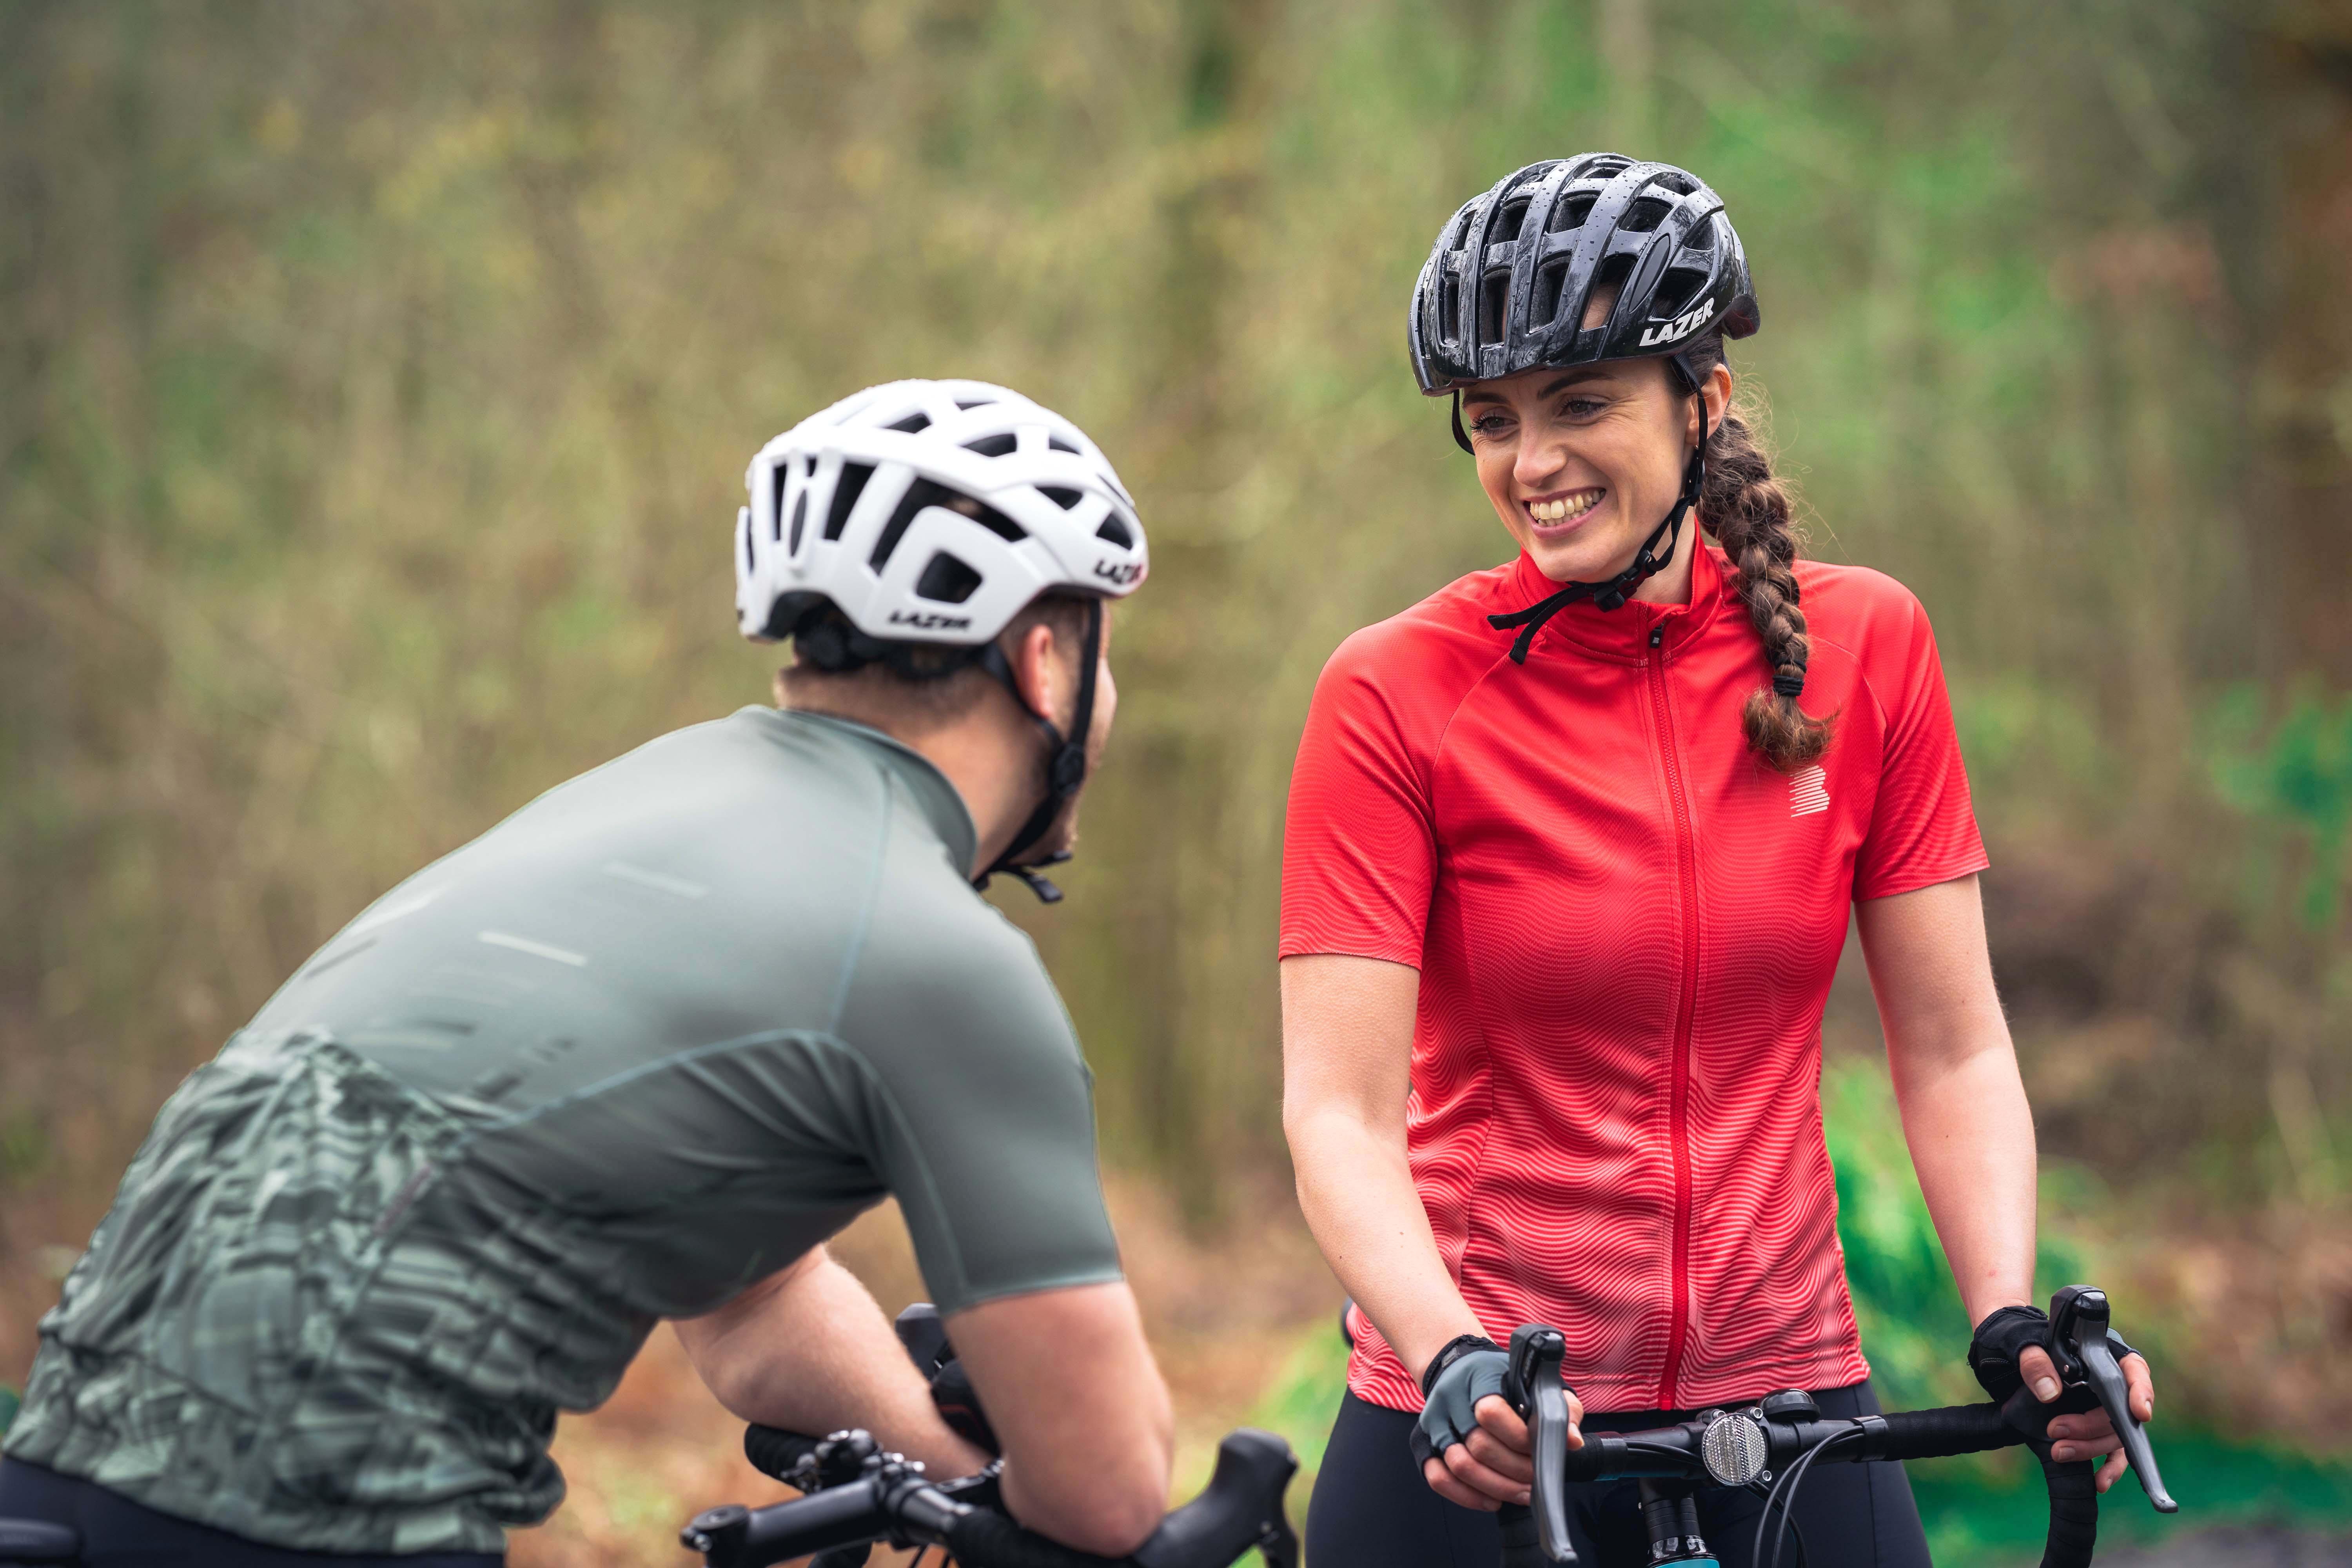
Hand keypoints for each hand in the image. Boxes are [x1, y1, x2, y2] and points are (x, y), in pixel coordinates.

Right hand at [1413, 1350, 1584, 1511]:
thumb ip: (1560, 1407)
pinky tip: (1491, 1500)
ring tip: (1520, 1493)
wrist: (1460, 1370)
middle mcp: (1450, 1398)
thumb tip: (1571, 1441)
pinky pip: (1436, 1477)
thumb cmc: (1503, 1380)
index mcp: (1479, 1377)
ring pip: (1458, 1465)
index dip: (1517, 1438)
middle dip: (1513, 1470)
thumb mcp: (1536, 1383)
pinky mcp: (1423, 1441)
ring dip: (1495, 1487)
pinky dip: (1465, 1496)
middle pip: (1478, 1446)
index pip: (1490, 1411)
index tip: (1537, 1448)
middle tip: (1534, 1479)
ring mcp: (1434, 1422)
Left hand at [2027, 1346, 2156, 1494]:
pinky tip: (2099, 1483)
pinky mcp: (2095, 1429)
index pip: (2133, 1368)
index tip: (2140, 1414)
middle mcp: (2111, 1382)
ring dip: (2090, 1448)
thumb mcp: (2021, 1342)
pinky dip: (2108, 1469)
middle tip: (2056, 1431)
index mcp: (2102, 1353)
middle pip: (2120, 1409)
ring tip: (2059, 1452)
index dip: (2141, 1391)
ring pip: (2114, 1434)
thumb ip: (2034, 1361)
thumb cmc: (2021, 1342)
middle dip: (2092, 1426)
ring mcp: (2105, 1408)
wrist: (2005, 1356)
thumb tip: (2050, 1392)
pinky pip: (2113, 1453)